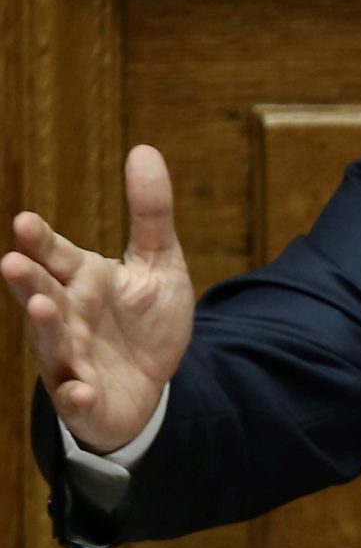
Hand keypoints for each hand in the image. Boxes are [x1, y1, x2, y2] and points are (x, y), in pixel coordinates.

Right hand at [3, 145, 193, 453]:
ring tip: (44, 307)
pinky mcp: (86, 397)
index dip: (42, 241)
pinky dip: (77, 394)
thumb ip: (151, 212)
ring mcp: (72, 358)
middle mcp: (68, 316)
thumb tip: (145, 149)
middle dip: (28, 281)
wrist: (153, 381)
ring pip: (51, 343)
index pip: (57, 255)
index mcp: (83, 280)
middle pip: (43, 295)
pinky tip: (80, 387)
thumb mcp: (159, 261)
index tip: (26, 222)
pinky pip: (77, 397)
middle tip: (13, 261)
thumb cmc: (145, 318)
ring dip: (45, 328)